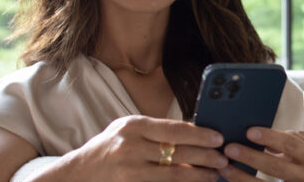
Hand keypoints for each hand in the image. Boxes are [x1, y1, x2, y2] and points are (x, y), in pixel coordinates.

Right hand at [56, 115, 227, 181]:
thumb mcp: (128, 129)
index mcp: (133, 127)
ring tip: (214, 174)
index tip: (218, 137)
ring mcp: (130, 172)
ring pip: (173, 175)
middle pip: (178, 153)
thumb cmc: (109, 147)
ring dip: (198, 176)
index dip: (200, 134)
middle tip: (223, 158)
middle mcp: (131, 148)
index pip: (174, 129)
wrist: (80, 173)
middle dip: (205, 156)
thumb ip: (156, 129)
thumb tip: (194, 132)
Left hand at [219, 128, 303, 181]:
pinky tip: (232, 179)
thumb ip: (287, 140)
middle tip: (229, 149)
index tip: (249, 132)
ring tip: (224, 168)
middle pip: (276, 167)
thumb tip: (262, 139)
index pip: (289, 144)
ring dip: (242, 177)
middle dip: (251, 157)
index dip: (269, 137)